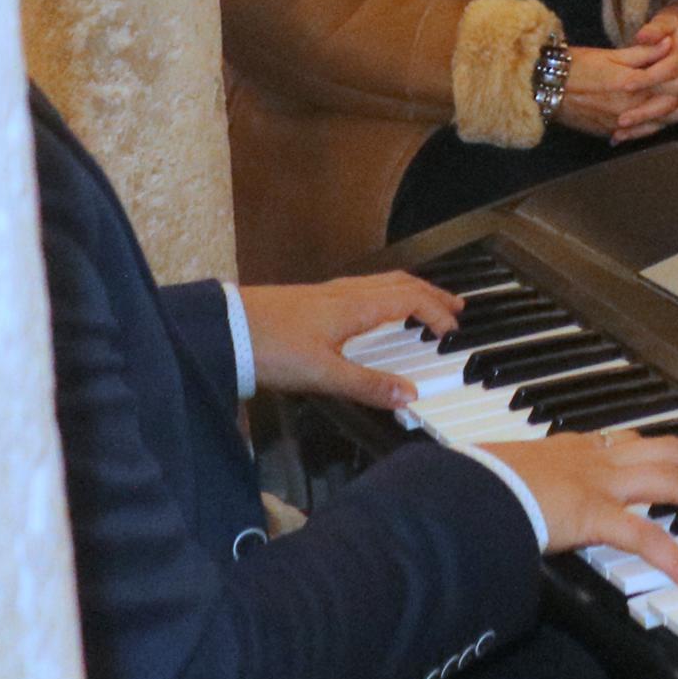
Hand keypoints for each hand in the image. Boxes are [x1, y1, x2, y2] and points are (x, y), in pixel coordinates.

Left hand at [241, 272, 459, 405]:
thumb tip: (410, 396)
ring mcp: (328, 292)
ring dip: (411, 291)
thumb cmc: (270, 349)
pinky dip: (386, 294)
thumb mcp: (322, 374)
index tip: (453, 333)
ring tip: (424, 305)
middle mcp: (347, 292)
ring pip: (382, 282)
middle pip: (402, 284)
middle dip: (432, 295)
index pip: (411, 300)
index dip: (437, 314)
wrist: (222, 331)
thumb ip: (367, 385)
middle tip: (456, 308)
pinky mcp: (311, 299)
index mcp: (356, 306)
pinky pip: (364, 288)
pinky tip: (375, 310)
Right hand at [477, 430, 677, 586]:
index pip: (633, 443)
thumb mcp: (506, 478)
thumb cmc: (471, 483)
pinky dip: (671, 555)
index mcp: (573, 450)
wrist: (459, 487)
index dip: (667, 451)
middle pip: (666, 452)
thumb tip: (511, 501)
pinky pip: (642, 535)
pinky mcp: (590, 513)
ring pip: (669, 479)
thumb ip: (522, 488)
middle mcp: (593, 459)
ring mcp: (596, 483)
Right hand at [551, 32, 677, 144]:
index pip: (670, 83)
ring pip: (658, 123)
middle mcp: (628, 108)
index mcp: (631, 85)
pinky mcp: (609, 131)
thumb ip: (643, 52)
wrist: (545, 87)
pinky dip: (654, 127)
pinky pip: (639, 133)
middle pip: (669, 106)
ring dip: (677, 114)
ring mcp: (619, 123)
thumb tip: (668, 44)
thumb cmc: (576, 65)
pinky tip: (662, 122)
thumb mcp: (610, 54)